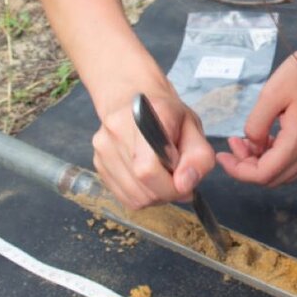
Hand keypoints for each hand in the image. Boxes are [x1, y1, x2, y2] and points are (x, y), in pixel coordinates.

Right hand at [91, 90, 216, 210]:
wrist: (133, 98)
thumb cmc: (168, 115)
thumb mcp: (194, 129)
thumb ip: (199, 158)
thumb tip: (184, 186)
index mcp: (145, 116)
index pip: (148, 169)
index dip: (169, 186)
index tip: (183, 182)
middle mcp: (116, 130)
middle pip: (142, 188)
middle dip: (166, 193)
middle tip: (176, 178)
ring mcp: (103, 148)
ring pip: (134, 198)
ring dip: (154, 196)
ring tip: (162, 176)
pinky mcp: (98, 162)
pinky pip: (124, 197)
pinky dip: (141, 195)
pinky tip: (148, 178)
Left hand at [217, 33, 296, 186]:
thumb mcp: (271, 93)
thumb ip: (256, 124)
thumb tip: (251, 144)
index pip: (263, 174)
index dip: (238, 170)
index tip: (223, 156)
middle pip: (274, 179)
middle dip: (248, 167)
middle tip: (234, 144)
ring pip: (286, 173)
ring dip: (263, 164)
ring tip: (248, 141)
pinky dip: (278, 158)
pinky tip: (268, 139)